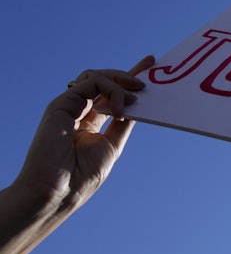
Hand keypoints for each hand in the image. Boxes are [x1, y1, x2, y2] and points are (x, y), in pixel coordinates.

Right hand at [0, 55, 153, 253]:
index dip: (129, 76)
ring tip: (134, 100)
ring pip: (97, 77)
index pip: (111, 93)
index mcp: (90, 122)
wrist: (58, 191)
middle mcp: (78, 110)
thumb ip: (123, 122)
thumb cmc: (82, 175)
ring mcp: (69, 106)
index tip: (149, 62)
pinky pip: (91, 82)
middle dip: (129, 74)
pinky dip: (111, 90)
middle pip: (104, 81)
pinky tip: (119, 109)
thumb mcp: (112, 144)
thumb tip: (138, 103)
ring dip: (120, 84)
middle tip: (148, 79)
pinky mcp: (62, 103)